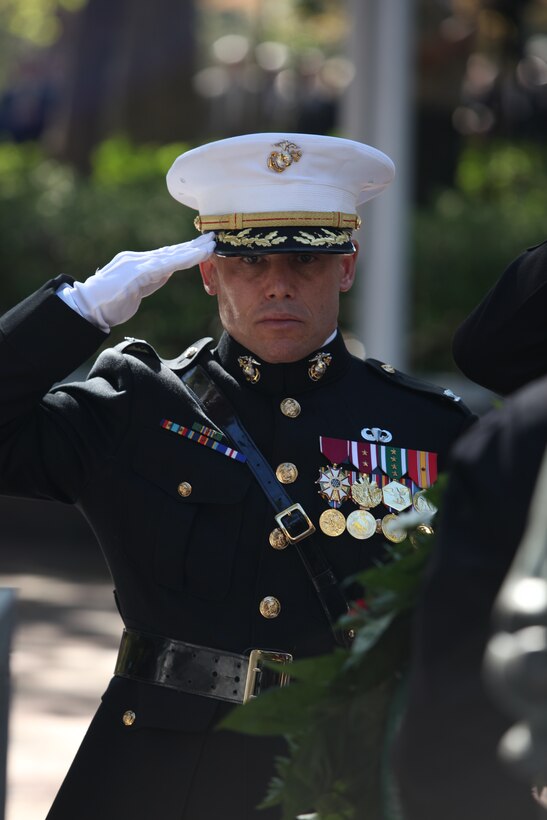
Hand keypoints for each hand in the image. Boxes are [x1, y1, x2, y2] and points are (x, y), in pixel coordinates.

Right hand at [60, 233, 215, 329]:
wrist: (87, 307)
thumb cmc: (109, 302)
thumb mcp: (134, 289)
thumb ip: (149, 279)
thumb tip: (165, 273)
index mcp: (136, 263)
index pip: (165, 255)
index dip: (184, 250)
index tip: (202, 246)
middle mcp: (138, 259)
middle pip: (171, 251)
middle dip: (193, 246)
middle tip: (213, 238)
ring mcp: (137, 264)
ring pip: (171, 255)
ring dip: (193, 250)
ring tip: (210, 245)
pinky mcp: (138, 272)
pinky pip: (166, 265)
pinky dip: (183, 259)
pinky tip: (197, 256)